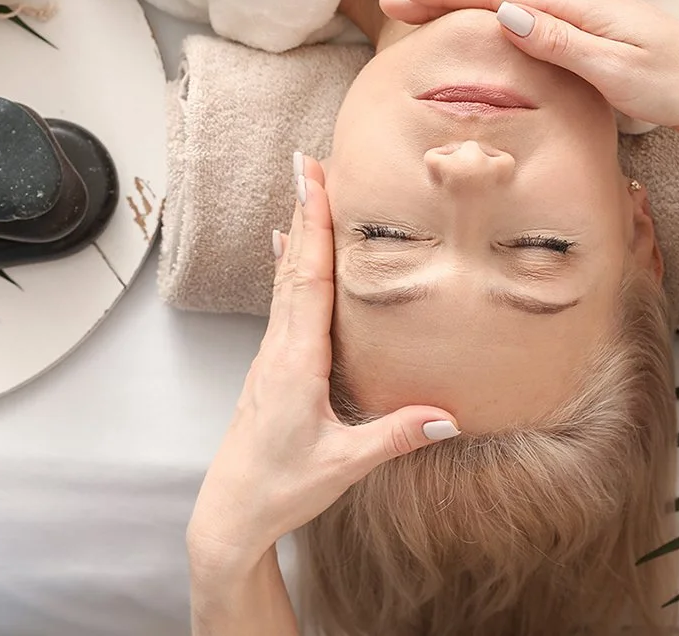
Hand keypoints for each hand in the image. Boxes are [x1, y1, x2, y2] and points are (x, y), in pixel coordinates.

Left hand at [186, 155, 459, 569]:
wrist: (230, 516)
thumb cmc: (280, 490)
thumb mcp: (343, 466)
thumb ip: (395, 436)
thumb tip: (448, 416)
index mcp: (296, 363)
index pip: (309, 280)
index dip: (314, 227)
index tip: (314, 180)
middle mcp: (279, 350)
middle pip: (294, 266)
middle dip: (304, 211)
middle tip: (312, 161)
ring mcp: (272, 356)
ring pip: (286, 280)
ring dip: (298, 232)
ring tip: (306, 189)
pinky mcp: (273, 367)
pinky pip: (284, 301)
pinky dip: (292, 266)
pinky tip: (290, 251)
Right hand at [385, 0, 678, 142]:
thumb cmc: (676, 86)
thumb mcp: (617, 70)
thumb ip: (561, 43)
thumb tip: (507, 14)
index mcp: (582, 3)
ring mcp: (591, 9)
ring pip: (515, 0)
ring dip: (467, 0)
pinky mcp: (597, 26)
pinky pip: (536, 11)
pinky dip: (502, 4)